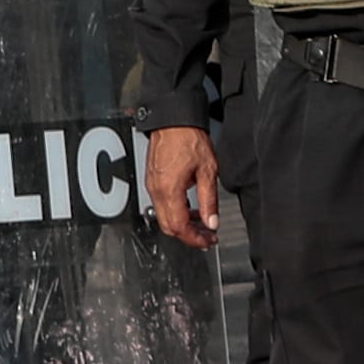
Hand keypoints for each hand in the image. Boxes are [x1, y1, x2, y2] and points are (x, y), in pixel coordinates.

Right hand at [145, 125, 219, 247]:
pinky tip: (189, 207)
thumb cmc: (188, 140)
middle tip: (206, 236)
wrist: (173, 122)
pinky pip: (161, 205)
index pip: (179, 227)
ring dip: (182, 224)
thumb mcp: (208, 171)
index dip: (194, 238)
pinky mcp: (152, 181)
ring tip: (201, 221)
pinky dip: (175, 212)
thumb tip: (212, 221)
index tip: (208, 241)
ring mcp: (152, 186)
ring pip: (164, 217)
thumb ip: (209, 200)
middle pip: (168, 227)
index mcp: (169, 190)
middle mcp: (156, 191)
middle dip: (188, 235)